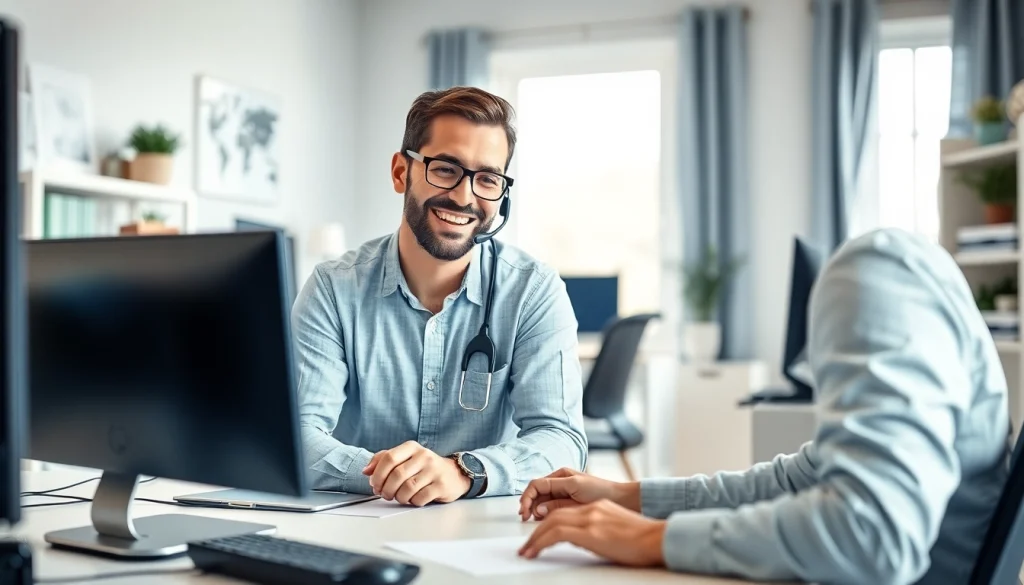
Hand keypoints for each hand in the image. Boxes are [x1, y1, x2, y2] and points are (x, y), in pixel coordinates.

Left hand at [361, 441, 470, 505]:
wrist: (453, 474)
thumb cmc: (424, 467)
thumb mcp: (404, 458)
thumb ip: (383, 460)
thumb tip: (366, 471)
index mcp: (412, 447)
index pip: (389, 458)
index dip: (378, 474)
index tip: (375, 484)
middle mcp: (424, 456)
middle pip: (397, 475)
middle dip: (386, 489)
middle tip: (385, 494)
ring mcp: (434, 470)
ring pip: (407, 488)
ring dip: (398, 497)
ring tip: (399, 497)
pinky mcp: (441, 485)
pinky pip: (420, 498)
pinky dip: (412, 502)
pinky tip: (413, 499)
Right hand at [518, 468, 639, 520]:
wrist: (624, 499)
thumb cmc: (603, 492)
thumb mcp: (576, 492)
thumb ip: (556, 500)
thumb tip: (537, 510)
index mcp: (561, 476)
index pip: (535, 485)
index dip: (526, 499)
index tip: (524, 512)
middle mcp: (560, 481)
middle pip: (537, 493)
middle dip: (529, 505)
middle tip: (526, 520)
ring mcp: (564, 490)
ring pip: (542, 501)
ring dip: (536, 510)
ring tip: (535, 523)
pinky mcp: (569, 500)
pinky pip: (551, 506)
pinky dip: (546, 513)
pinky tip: (546, 522)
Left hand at [518, 500, 665, 566]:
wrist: (657, 539)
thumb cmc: (643, 541)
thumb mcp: (614, 528)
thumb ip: (596, 529)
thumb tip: (581, 539)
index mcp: (597, 508)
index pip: (564, 512)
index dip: (547, 524)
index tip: (538, 537)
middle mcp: (591, 509)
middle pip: (554, 515)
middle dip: (536, 531)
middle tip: (526, 546)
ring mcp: (591, 519)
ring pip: (552, 522)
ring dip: (535, 538)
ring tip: (526, 551)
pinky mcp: (591, 532)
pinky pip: (557, 533)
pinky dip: (541, 542)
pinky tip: (534, 552)